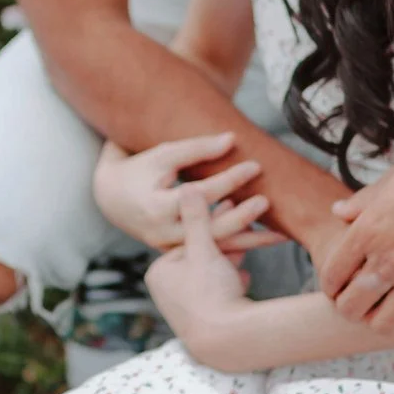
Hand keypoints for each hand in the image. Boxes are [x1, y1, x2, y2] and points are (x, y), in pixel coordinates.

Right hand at [93, 134, 285, 253]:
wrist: (112, 198)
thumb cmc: (140, 169)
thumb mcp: (163, 155)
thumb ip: (196, 149)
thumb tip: (232, 140)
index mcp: (158, 207)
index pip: (202, 194)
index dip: (230, 179)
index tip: (256, 166)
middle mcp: (164, 234)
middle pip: (210, 229)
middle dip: (243, 216)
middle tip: (268, 201)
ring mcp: (171, 248)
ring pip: (215, 247)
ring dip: (249, 241)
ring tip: (282, 235)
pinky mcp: (179, 254)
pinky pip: (211, 252)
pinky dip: (236, 247)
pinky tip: (262, 241)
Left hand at [146, 185, 252, 358]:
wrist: (228, 341)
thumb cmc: (211, 292)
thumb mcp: (204, 248)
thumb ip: (197, 218)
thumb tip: (186, 188)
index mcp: (157, 273)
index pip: (188, 239)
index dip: (213, 224)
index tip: (232, 207)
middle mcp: (165, 292)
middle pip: (200, 257)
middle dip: (224, 243)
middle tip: (247, 226)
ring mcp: (183, 309)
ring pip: (211, 275)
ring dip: (230, 261)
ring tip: (248, 251)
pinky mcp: (202, 322)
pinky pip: (217, 294)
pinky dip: (230, 283)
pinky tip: (245, 277)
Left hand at [317, 121, 393, 338]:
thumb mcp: (391, 180)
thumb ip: (362, 203)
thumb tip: (339, 212)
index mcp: (368, 231)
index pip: (333, 275)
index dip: (331, 285)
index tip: (337, 287)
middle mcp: (389, 259)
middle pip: (353, 306)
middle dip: (350, 308)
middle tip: (357, 305)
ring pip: (386, 323)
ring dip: (381, 322)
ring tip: (384, 314)